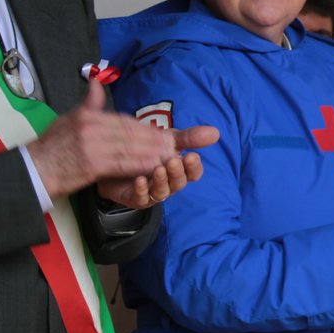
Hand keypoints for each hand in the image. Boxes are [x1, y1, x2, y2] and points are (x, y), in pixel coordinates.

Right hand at [28, 80, 214, 199]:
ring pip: (130, 147)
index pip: (124, 121)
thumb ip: (89, 103)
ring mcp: (92, 145)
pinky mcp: (92, 164)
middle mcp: (91, 127)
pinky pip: (122, 163)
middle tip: (174, 145)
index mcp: (88, 116)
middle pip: (131, 133)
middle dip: (154, 139)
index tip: (161, 134)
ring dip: (153, 152)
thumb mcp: (69, 118)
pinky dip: (140, 164)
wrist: (33, 169)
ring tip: (170, 156)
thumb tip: (96, 83)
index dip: (145, 129)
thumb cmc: (51, 146)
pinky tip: (154, 166)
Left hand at [96, 123, 219, 208]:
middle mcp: (169, 184)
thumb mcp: (169, 139)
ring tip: (157, 170)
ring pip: (162, 192)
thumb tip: (216, 133)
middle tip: (173, 161)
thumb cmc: (148, 149)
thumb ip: (190, 137)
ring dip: (161, 181)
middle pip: (179, 183)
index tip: (191, 156)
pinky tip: (139, 180)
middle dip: (177, 172)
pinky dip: (141, 190)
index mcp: (180, 170)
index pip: (193, 173)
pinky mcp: (136, 199)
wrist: (117, 157)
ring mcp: (153, 193)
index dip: (194, 167)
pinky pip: (141, 198)